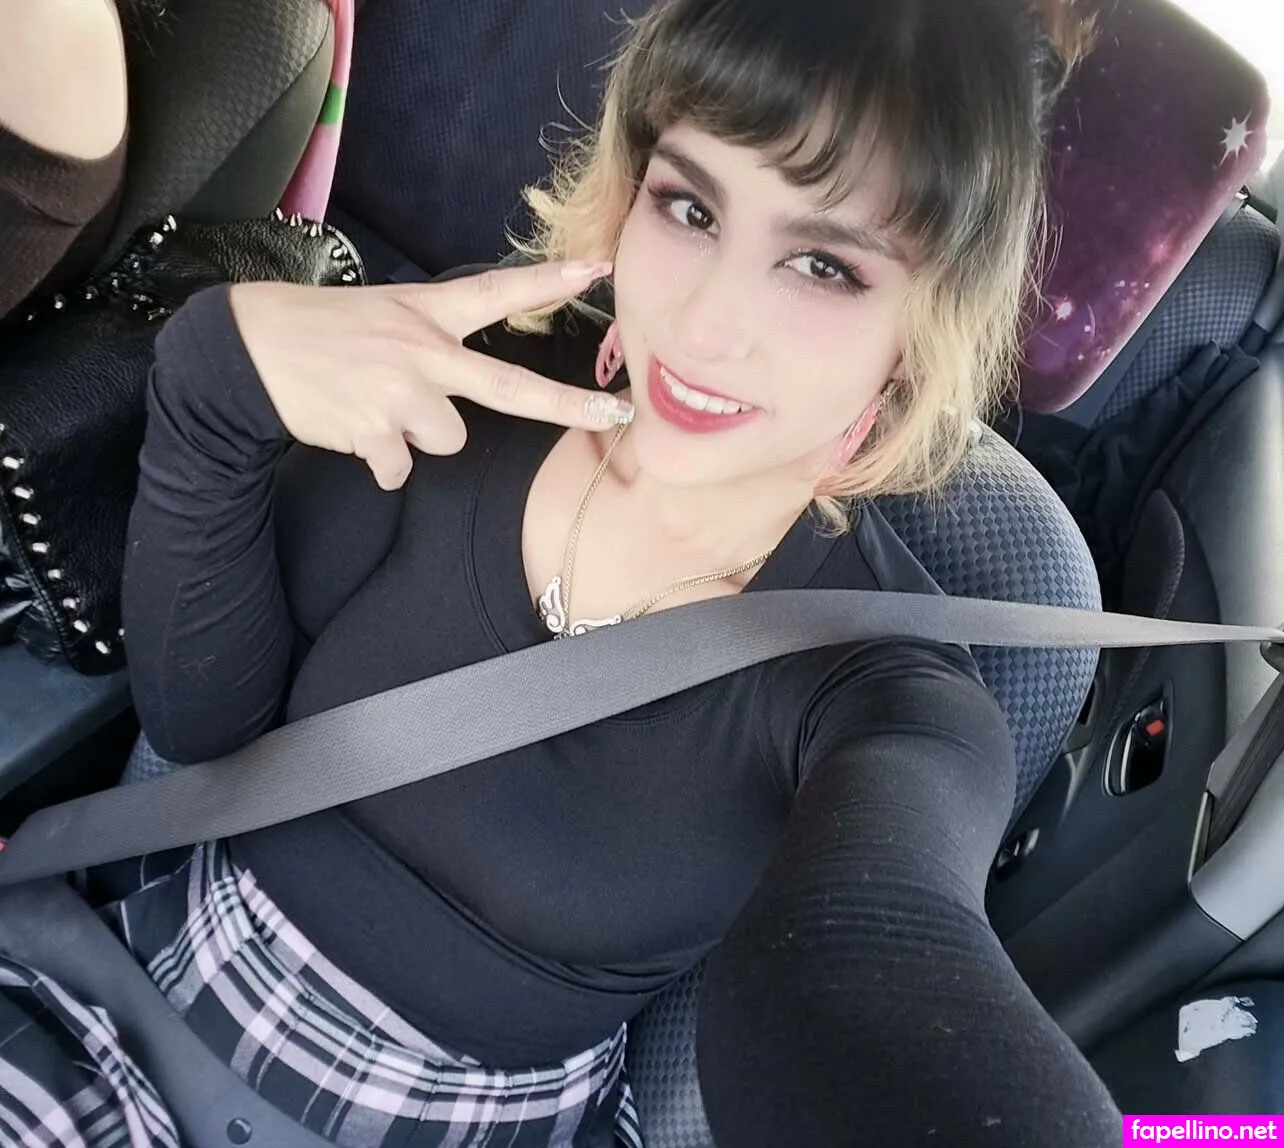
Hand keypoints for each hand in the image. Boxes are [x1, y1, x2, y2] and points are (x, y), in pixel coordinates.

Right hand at [228, 261, 630, 489]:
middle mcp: (422, 353)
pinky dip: (381, 461)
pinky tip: (353, 433)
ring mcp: (400, 394)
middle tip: (614, 414)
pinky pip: (401, 469)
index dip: (548, 283)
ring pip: (448, 440)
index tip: (597, 270)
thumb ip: (434, 337)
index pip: (498, 293)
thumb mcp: (384, 312)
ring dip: (419, 435)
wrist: (250, 351)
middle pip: (511, 388)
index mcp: (426, 316)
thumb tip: (468, 388)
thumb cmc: (324, 332)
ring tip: (377, 409)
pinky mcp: (374, 433)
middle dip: (568, 405)